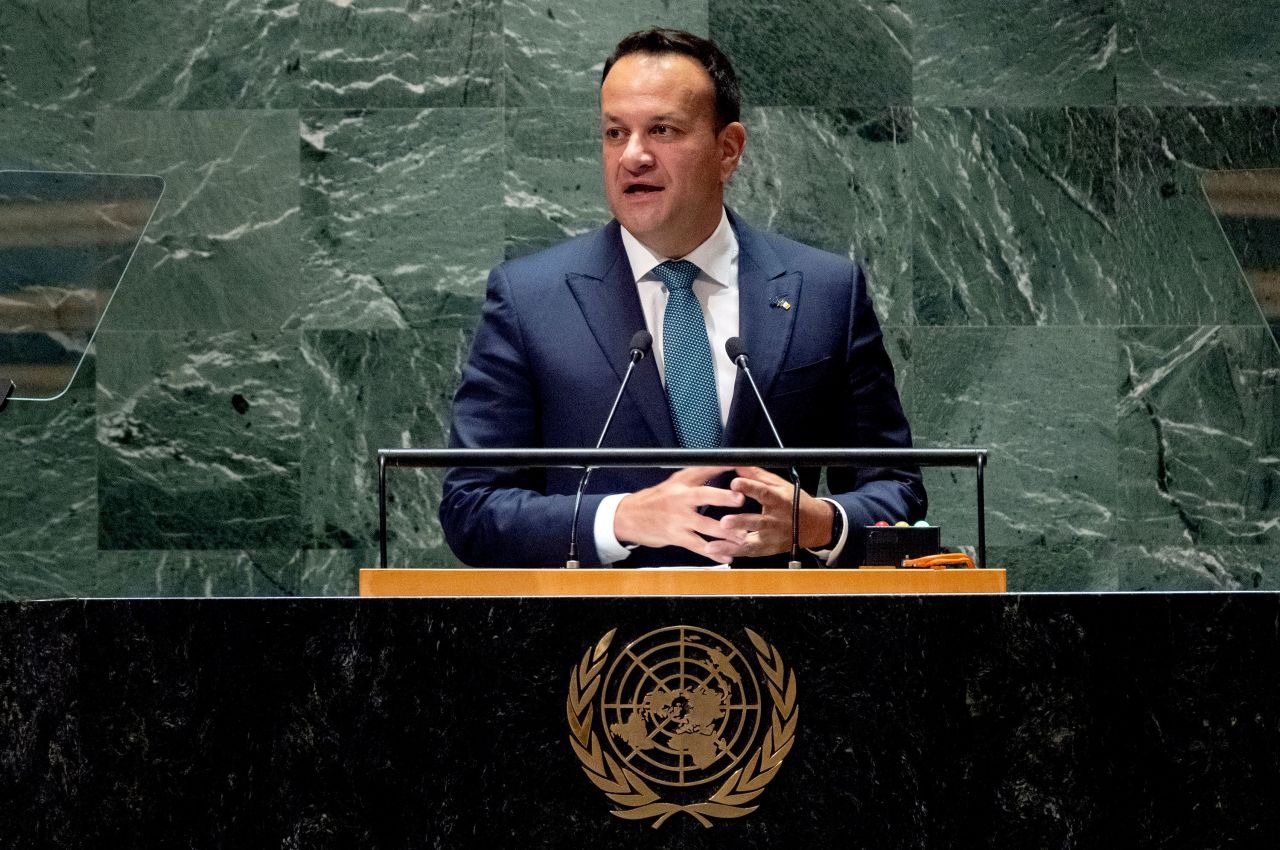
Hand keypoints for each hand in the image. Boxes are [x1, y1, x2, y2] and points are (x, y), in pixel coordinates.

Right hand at [613, 467, 746, 562]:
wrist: (629, 517)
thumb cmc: (656, 499)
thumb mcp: (674, 482)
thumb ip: (698, 475)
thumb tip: (723, 464)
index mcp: (681, 482)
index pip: (702, 470)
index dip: (719, 466)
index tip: (737, 464)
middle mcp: (680, 498)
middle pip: (704, 496)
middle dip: (723, 498)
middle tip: (740, 500)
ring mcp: (677, 519)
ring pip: (705, 526)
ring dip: (725, 532)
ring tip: (742, 536)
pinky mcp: (675, 536)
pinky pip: (698, 546)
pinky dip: (714, 553)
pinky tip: (727, 555)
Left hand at [706, 467, 834, 560]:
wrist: (814, 526)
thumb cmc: (795, 502)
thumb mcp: (780, 485)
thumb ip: (758, 476)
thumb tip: (738, 464)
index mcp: (779, 500)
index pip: (764, 492)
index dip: (749, 487)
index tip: (734, 483)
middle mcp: (775, 520)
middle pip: (757, 522)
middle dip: (740, 522)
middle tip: (724, 521)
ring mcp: (771, 538)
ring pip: (750, 542)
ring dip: (731, 544)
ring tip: (713, 545)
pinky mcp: (767, 549)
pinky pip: (747, 552)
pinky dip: (731, 553)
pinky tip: (715, 551)